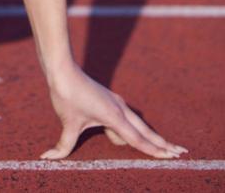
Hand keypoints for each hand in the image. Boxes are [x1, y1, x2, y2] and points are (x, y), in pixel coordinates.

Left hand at [41, 61, 187, 159]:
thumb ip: (63, 145)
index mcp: (114, 116)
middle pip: (146, 131)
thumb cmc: (67, 95)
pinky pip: (126, 119)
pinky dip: (132, 129)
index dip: (154, 150)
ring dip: (149, 136)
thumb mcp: (67, 123)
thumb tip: (46, 158)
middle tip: (180, 152)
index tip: (170, 157)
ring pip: (137, 124)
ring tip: (164, 147)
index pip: (138, 139)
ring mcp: (116, 103)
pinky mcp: (110, 100)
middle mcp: (120, 109)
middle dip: (162, 143)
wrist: (63, 70)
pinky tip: (120, 138)